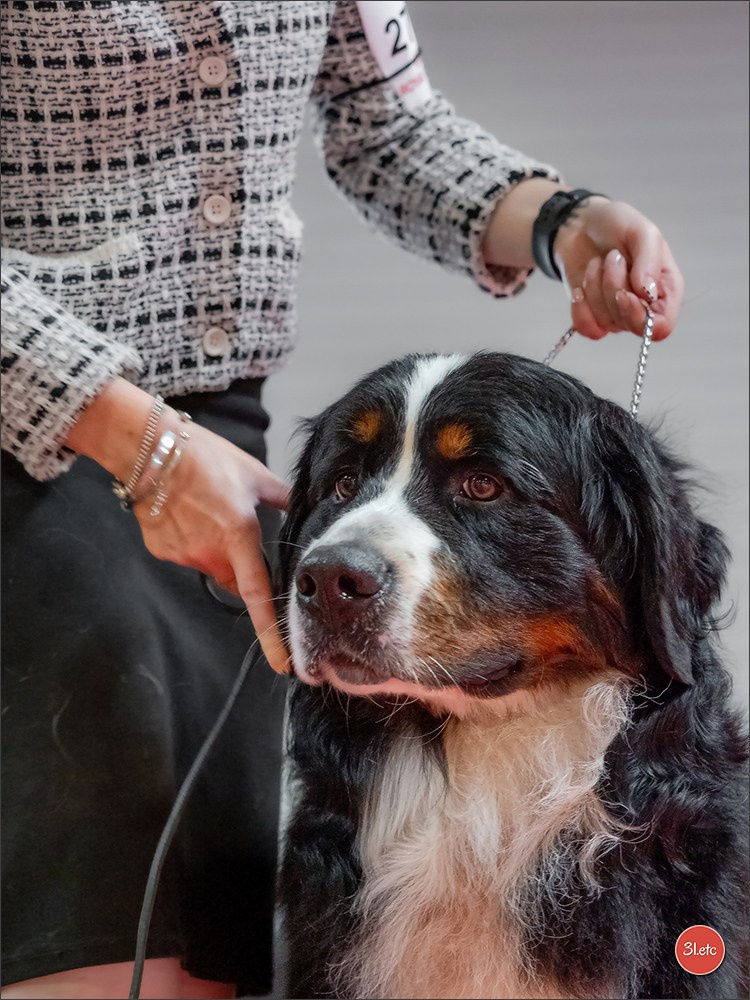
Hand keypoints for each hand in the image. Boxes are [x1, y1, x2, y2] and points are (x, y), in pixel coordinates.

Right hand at [134, 420, 290, 672]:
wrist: (149, 447)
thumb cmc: (206, 456)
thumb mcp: (254, 475)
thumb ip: (282, 498)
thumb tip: (307, 507)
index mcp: (239, 536)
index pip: (258, 594)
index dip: (271, 633)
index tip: (284, 665)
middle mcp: (210, 552)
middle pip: (234, 578)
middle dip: (240, 564)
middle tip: (234, 526)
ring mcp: (182, 554)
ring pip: (209, 565)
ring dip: (213, 548)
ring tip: (206, 509)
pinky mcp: (161, 550)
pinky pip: (185, 555)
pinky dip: (189, 539)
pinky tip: (184, 512)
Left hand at [553, 196, 683, 341]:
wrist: (580, 224)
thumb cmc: (617, 225)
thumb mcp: (641, 231)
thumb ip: (649, 260)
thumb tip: (648, 294)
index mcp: (666, 288)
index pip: (662, 325)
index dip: (643, 317)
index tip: (625, 294)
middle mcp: (644, 306)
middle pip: (632, 324)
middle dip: (615, 289)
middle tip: (612, 258)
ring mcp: (617, 313)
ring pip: (607, 322)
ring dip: (596, 287)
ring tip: (598, 262)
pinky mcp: (593, 316)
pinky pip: (587, 328)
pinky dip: (580, 307)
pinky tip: (580, 287)